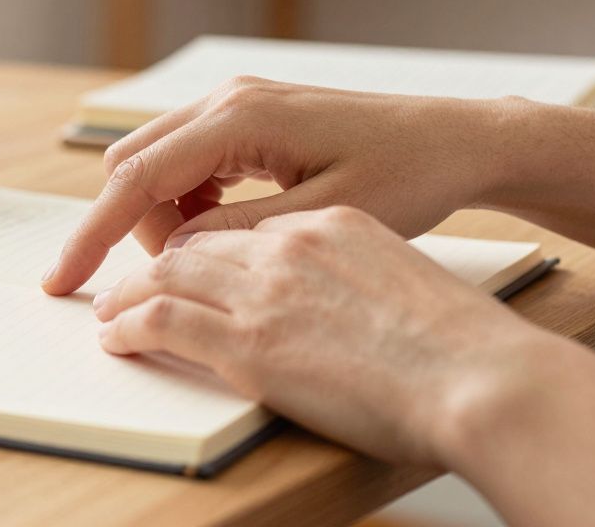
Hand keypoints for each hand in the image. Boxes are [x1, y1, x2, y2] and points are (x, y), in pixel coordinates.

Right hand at [44, 77, 519, 295]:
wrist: (452, 138)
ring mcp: (232, 103)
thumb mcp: (321, 219)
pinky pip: (185, 162)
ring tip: (227, 248)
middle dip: (136, 226)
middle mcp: (225, 99)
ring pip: (154, 165)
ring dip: (167, 216)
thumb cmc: (406, 173)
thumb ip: (238, 235)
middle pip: (133, 167)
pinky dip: (190, 201)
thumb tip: (174, 254)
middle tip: (190, 271)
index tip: (61, 279)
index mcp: (240, 117)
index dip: (92, 234)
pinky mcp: (242, 117)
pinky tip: (234, 224)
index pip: (135, 179)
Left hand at [92, 206, 543, 465]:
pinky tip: (116, 334)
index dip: (192, 236)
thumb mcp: (389, 269)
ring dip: (128, 289)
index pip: (233, 218)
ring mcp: (267, 288)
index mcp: (323, 221)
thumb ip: (334, 263)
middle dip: (145, 251)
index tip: (174, 256)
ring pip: (167, 269)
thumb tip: (298, 286)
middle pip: (189, 232)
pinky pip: (163, 317)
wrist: (485, 377)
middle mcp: (289, 241)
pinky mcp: (253, 341)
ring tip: (108, 308)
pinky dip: (129, 323)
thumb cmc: (454, 337)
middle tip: (123, 280)